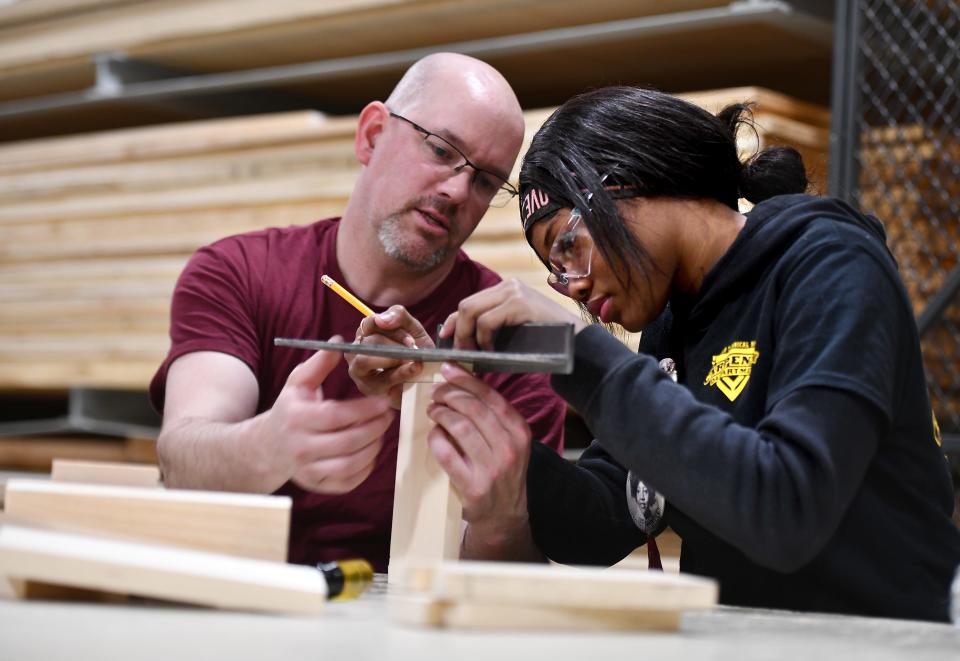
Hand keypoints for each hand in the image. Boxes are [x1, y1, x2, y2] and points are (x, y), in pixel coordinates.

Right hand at [260, 336, 394, 493]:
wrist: (268, 446)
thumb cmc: (290, 409)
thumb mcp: (299, 383)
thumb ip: (319, 363)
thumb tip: (339, 342)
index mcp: (297, 419)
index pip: (337, 416)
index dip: (365, 409)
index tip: (383, 402)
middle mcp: (300, 448)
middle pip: (348, 442)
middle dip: (375, 429)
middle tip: (388, 416)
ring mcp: (308, 470)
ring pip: (350, 465)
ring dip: (373, 448)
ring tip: (381, 432)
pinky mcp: (316, 485)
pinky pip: (348, 482)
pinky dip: (365, 469)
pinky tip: (370, 451)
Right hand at [346, 305, 434, 408]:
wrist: (427, 375)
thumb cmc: (414, 347)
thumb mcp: (411, 327)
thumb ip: (399, 315)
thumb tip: (381, 319)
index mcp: (365, 334)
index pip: (369, 324)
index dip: (391, 330)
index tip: (411, 340)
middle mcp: (356, 353)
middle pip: (367, 344)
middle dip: (394, 347)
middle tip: (414, 352)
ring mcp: (359, 374)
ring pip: (365, 363)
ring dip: (393, 363)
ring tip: (415, 365)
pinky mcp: (369, 391)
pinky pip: (379, 383)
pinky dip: (399, 378)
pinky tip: (413, 375)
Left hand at [426, 362, 532, 547]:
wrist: (504, 514)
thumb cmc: (502, 470)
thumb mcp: (509, 441)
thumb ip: (492, 416)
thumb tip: (461, 383)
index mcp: (519, 432)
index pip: (491, 397)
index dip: (466, 379)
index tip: (448, 369)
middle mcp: (509, 448)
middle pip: (474, 408)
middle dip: (449, 394)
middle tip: (436, 392)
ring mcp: (492, 469)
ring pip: (460, 427)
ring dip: (441, 413)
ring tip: (432, 410)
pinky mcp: (473, 486)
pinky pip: (447, 453)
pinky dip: (436, 438)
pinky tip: (434, 433)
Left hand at [440, 278, 585, 349]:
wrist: (577, 343)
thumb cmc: (545, 343)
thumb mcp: (512, 333)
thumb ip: (490, 331)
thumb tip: (459, 340)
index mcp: (507, 290)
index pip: (469, 302)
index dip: (453, 322)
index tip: (445, 341)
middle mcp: (509, 285)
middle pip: (466, 305)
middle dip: (458, 332)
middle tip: (461, 354)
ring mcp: (514, 291)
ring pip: (471, 310)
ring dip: (468, 337)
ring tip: (474, 355)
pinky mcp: (519, 303)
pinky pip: (487, 321)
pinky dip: (483, 339)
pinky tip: (492, 352)